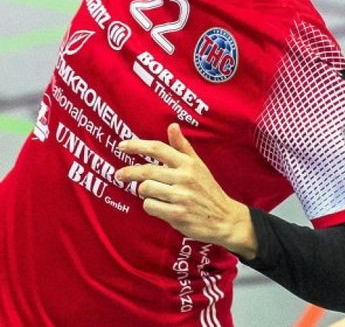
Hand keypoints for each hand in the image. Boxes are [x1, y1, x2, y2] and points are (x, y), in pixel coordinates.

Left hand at [115, 123, 256, 258]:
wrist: (224, 218)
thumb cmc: (208, 190)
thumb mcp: (198, 166)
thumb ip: (182, 147)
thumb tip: (172, 126)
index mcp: (188, 163)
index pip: (158, 149)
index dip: (137, 146)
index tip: (122, 146)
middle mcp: (184, 178)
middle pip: (147, 170)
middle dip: (129, 172)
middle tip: (119, 174)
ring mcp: (181, 197)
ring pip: (146, 189)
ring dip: (144, 192)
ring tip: (152, 193)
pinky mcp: (177, 214)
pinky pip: (150, 206)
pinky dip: (150, 206)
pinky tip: (159, 205)